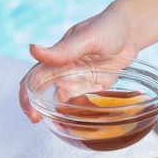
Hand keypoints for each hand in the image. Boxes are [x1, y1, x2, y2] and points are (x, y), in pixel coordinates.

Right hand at [19, 8, 138, 122]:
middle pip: (48, 96)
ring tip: (71, 130)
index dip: (28, 98)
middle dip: (46, 114)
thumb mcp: (86, 38)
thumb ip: (63, 49)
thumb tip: (33, 50)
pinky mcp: (97, 89)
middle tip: (55, 127)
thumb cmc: (104, 27)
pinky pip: (88, 104)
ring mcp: (81, 82)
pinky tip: (89, 125)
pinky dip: (86, 115)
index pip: (34, 80)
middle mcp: (66, 73)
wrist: (129, 32)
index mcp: (57, 60)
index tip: (31, 114)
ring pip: (68, 104)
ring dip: (67, 118)